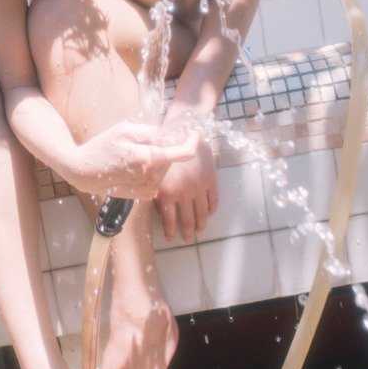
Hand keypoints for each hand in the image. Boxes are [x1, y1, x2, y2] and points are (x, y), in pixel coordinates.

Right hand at [68, 118, 197, 199]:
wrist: (83, 172)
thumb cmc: (101, 147)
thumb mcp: (124, 130)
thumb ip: (151, 131)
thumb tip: (171, 134)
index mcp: (148, 158)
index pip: (183, 153)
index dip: (193, 141)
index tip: (195, 133)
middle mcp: (151, 176)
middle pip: (172, 158)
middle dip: (166, 147)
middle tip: (146, 140)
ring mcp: (147, 188)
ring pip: (164, 169)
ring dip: (158, 160)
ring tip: (135, 154)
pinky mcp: (143, 195)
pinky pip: (157, 179)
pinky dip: (151, 171)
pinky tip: (134, 167)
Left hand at [153, 127, 218, 241]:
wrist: (184, 129)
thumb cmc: (162, 148)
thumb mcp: (154, 170)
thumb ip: (156, 188)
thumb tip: (157, 204)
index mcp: (168, 192)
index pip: (170, 219)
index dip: (171, 230)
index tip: (171, 237)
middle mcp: (184, 193)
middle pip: (188, 220)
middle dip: (187, 232)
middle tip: (187, 239)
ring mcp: (199, 187)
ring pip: (202, 213)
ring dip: (201, 224)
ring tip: (199, 230)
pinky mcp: (211, 180)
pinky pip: (213, 200)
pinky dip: (211, 209)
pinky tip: (209, 213)